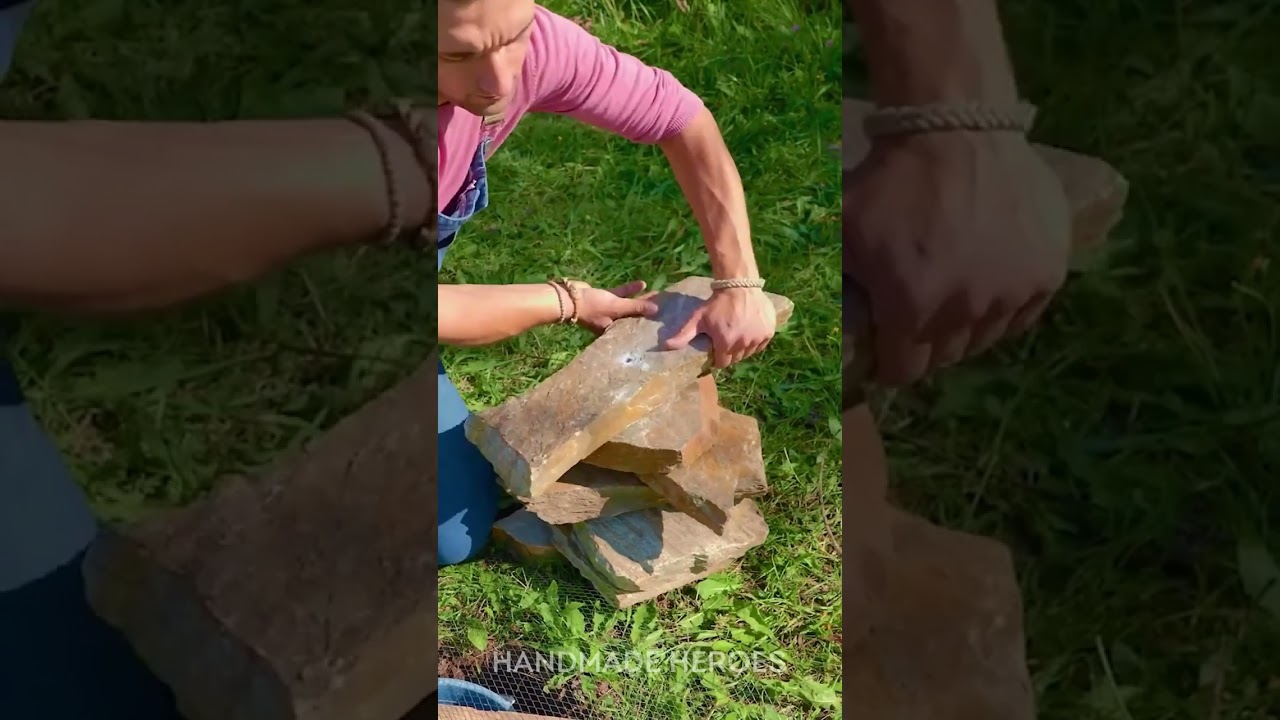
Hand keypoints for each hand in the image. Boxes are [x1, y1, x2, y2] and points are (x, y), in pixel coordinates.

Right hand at [571, 280, 659, 333]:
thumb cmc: (592, 306)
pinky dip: (630, 290)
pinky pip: (621, 295)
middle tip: (664, 308)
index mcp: (614, 332)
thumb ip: (636, 307)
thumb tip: (656, 310)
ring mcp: (608, 310)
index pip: (634, 330)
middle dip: (646, 312)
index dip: (647, 325)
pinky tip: (642, 284)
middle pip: (633, 317)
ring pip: (628, 305)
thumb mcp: (617, 307)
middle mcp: (612, 323)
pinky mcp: (605, 298)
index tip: (661, 322)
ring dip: (640, 299)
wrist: (569, 296)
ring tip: (657, 295)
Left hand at [663, 287, 776, 367]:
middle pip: (736, 359)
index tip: (716, 347)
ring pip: (749, 353)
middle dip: (729, 353)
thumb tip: (664, 346)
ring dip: (743, 347)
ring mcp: (758, 338)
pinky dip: (756, 340)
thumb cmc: (716, 304)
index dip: (718, 357)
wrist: (739, 285)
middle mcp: (744, 344)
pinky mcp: (769, 332)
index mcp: (726, 344)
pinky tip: (749, 330)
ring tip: (737, 334)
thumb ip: (683, 335)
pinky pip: (761, 344)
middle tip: (726, 339)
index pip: (722, 363)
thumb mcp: (698, 319)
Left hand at [843, 131, 1070, 385]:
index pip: (904, 370)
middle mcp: (966, 310)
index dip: (891, 363)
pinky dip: (1005, 308)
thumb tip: (805, 317)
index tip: (888, 348)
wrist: (957, 129)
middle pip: (945, 355)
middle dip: (926, 343)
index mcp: (911, 307)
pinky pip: (1024, 314)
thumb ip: (833, 278)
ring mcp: (1012, 293)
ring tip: (953, 298)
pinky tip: (988, 286)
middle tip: (918, 316)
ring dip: (966, 327)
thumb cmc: (892, 179)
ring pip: (985, 338)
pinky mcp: (1048, 273)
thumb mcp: (843, 229)